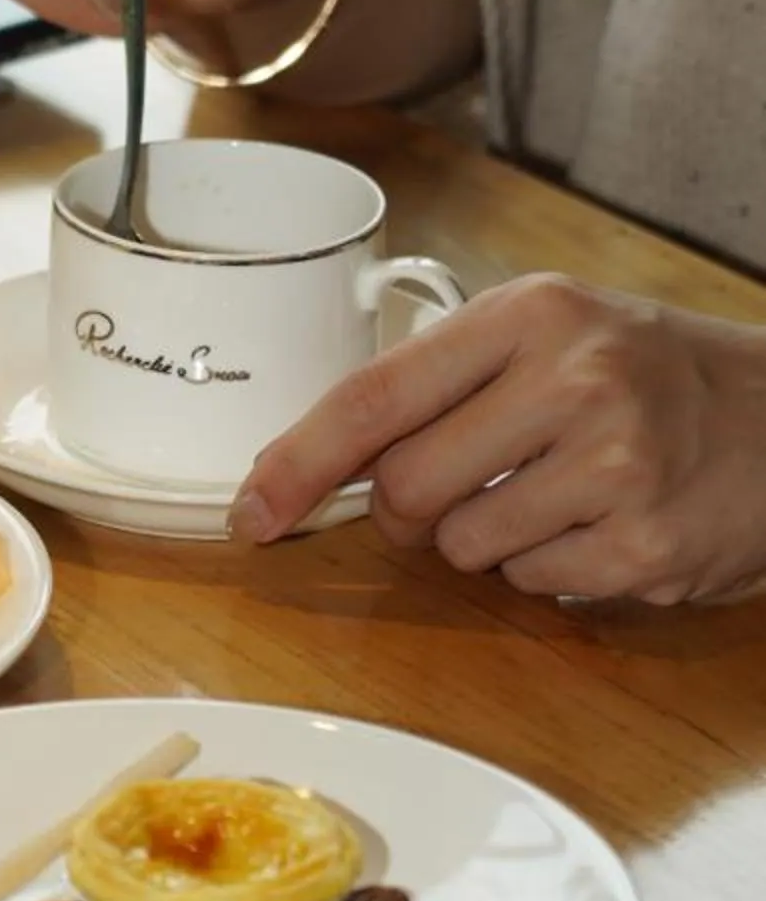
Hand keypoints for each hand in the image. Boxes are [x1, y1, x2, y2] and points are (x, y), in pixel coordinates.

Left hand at [231, 276, 765, 604]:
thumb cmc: (645, 372)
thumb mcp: (546, 332)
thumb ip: (438, 380)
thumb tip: (312, 461)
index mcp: (529, 314)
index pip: (374, 396)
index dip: (297, 463)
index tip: (253, 511)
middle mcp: (574, 380)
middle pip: (404, 489)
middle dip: (407, 509)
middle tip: (461, 486)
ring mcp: (617, 467)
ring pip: (463, 547)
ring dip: (485, 539)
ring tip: (555, 493)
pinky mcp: (647, 547)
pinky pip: (534, 586)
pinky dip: (548, 569)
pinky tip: (600, 525)